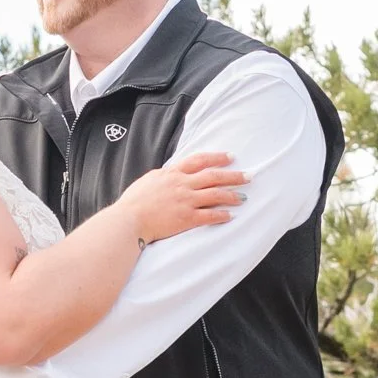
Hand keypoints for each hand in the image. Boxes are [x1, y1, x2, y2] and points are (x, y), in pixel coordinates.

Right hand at [118, 150, 245, 245]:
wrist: (128, 220)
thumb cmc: (133, 203)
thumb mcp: (148, 181)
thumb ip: (163, 176)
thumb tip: (169, 173)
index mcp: (172, 173)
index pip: (199, 160)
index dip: (216, 157)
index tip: (230, 157)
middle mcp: (182, 184)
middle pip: (213, 176)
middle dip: (233, 176)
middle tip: (249, 176)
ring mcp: (185, 201)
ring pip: (215, 195)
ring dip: (232, 195)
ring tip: (244, 197)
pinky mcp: (186, 218)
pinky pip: (209, 215)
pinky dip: (221, 215)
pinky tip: (230, 216)